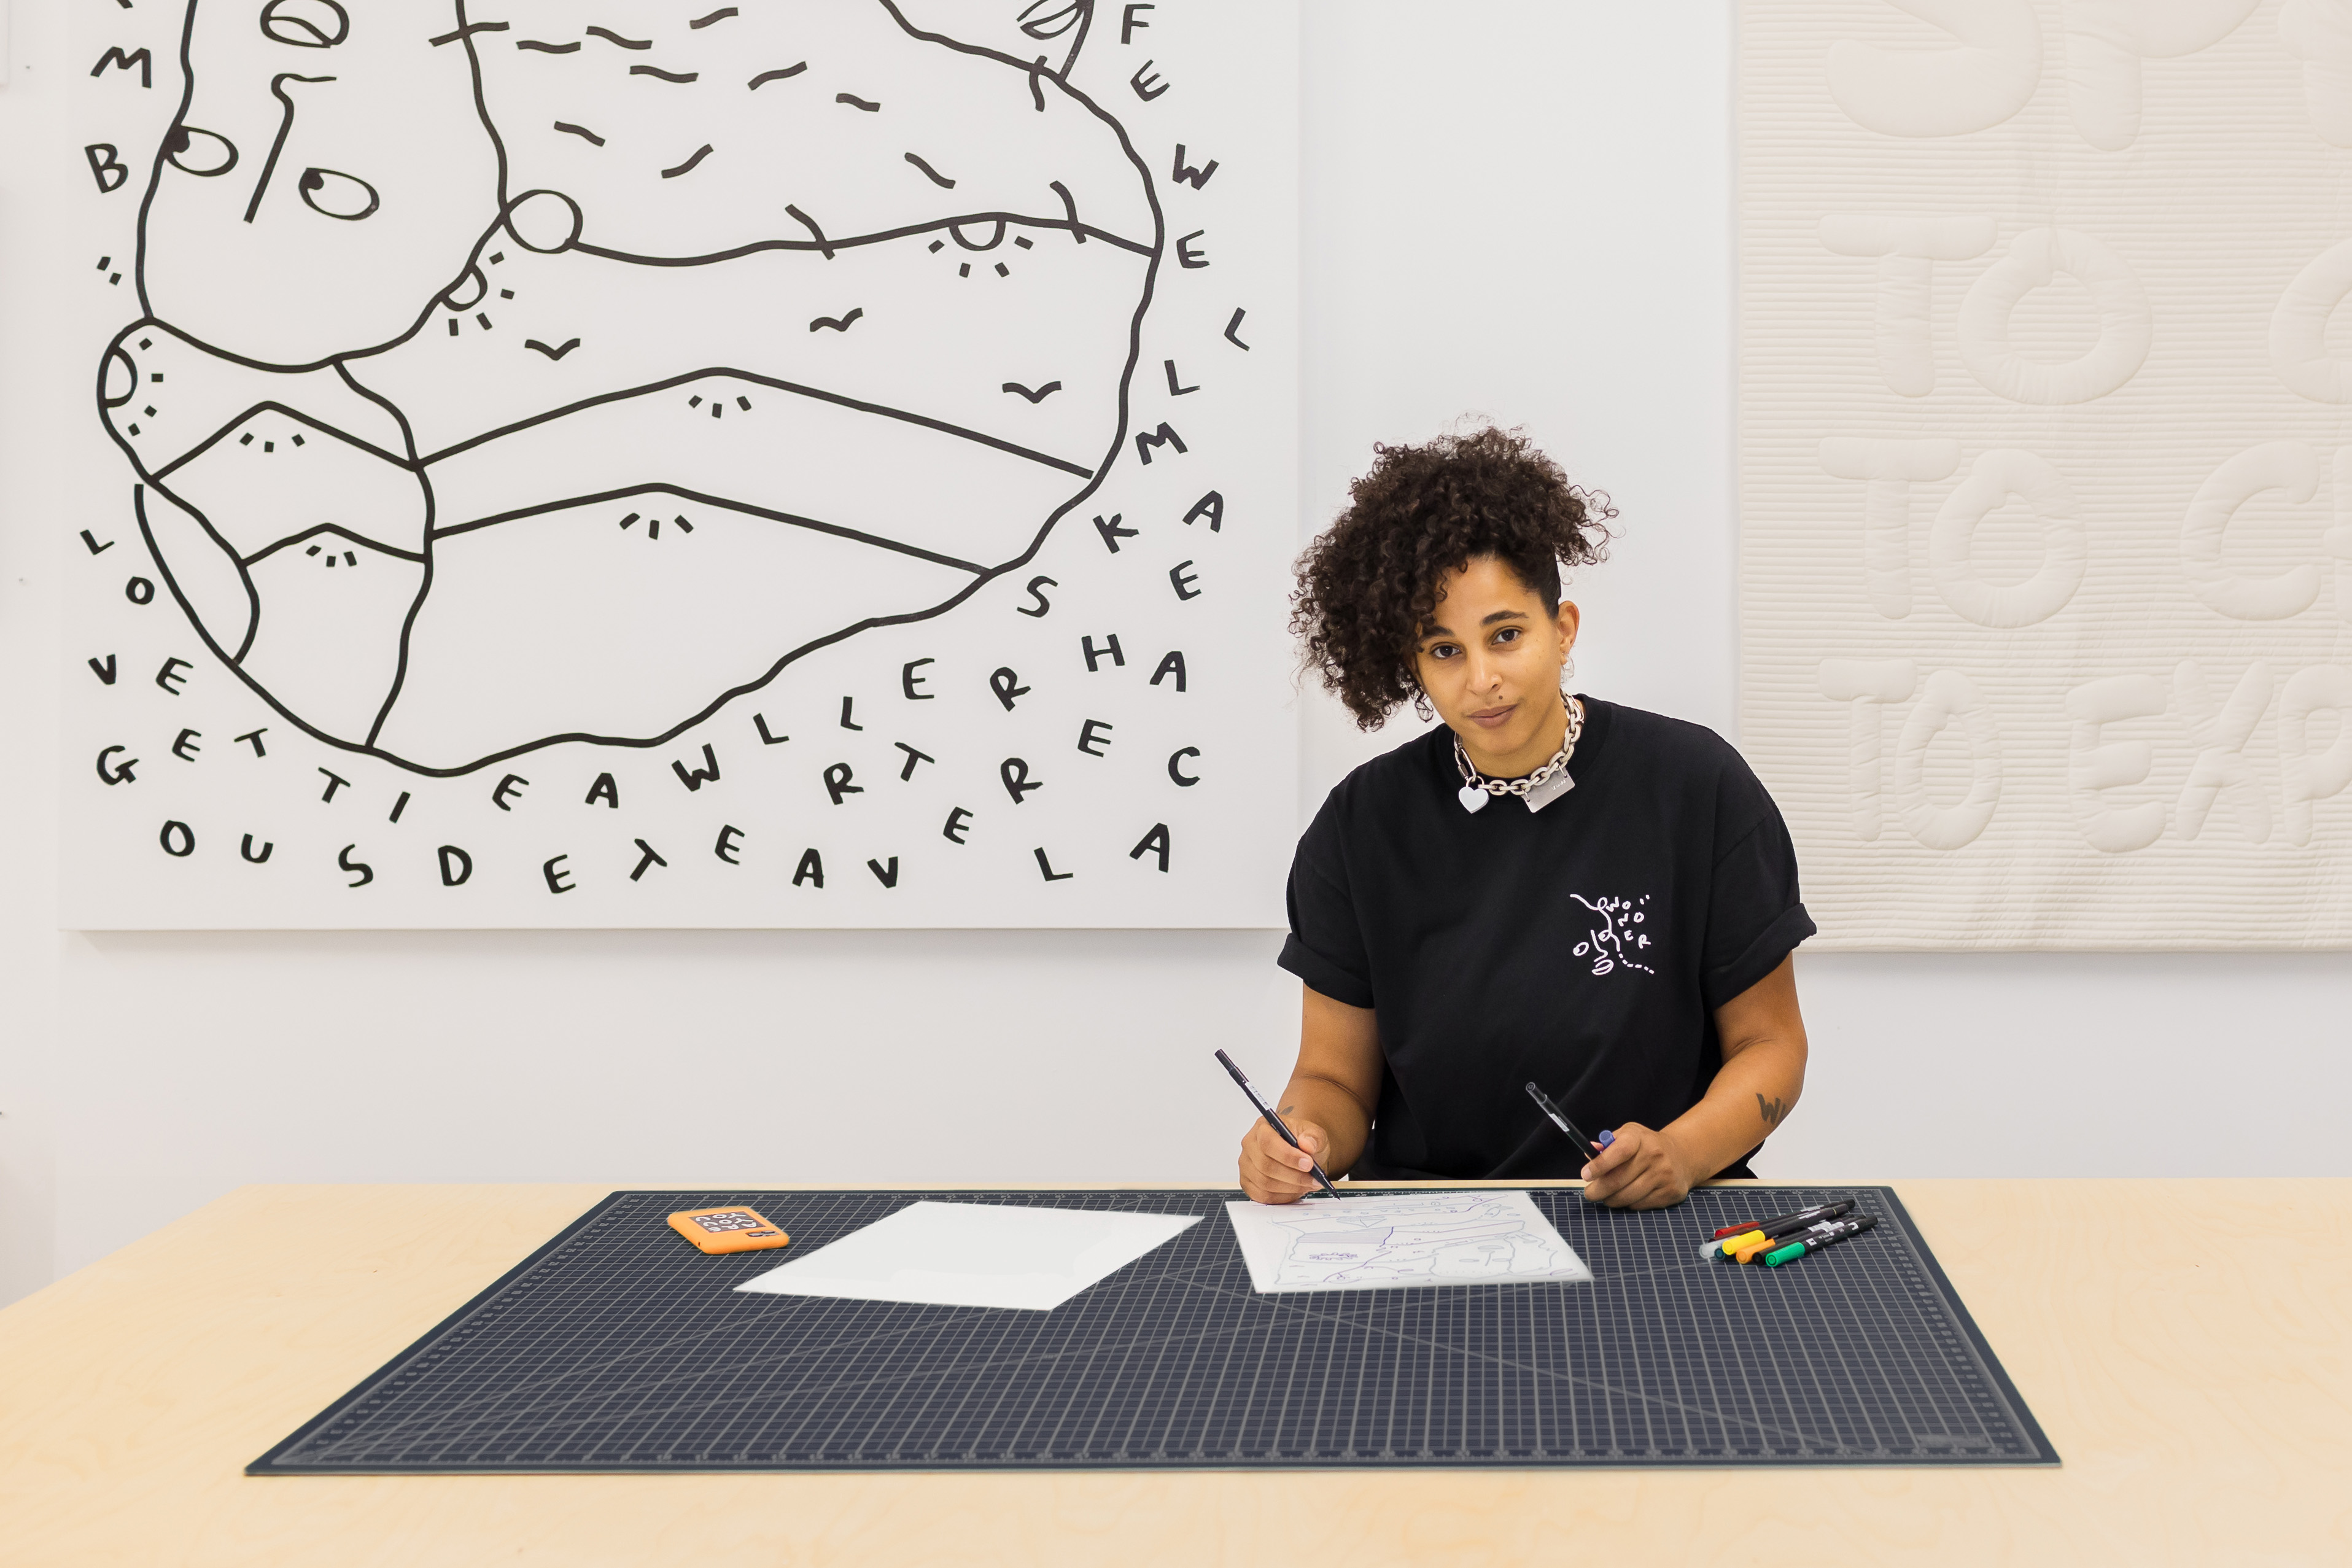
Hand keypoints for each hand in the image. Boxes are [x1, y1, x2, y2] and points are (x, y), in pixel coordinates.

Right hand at [1238, 1116, 1331, 1204]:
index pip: (1268, 1142)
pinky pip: (1263, 1196)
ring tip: (1308, 1184)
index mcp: (1263, 1127)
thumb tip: (1307, 1144)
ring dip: (1290, 1188)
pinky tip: (1295, 1191)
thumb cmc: (1302, 1141)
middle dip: (1294, 1176)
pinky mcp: (1248, 1183)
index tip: (1308, 1164)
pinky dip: (1282, 1197)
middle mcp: (1250, 1145)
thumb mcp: (1315, 1134)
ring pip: (1264, 1183)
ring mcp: (1246, 1165)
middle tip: (1314, 1179)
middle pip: (1265, 1166)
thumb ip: (1313, 1137)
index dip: (1288, 1156)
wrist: (1299, 1151)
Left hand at [1578, 1121, 1693, 1209]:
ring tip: (1606, 1196)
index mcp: (1639, 1137)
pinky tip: (1628, 1196)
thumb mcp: (1628, 1135)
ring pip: (1628, 1196)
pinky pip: (1640, 1205)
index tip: (1585, 1175)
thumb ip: (1607, 1144)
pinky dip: (1628, 1204)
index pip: (1619, 1151)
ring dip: (1611, 1200)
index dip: (1600, 1165)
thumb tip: (1590, 1152)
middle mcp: (1655, 1154)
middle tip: (1590, 1193)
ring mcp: (1665, 1175)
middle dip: (1598, 1190)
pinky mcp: (1671, 1192)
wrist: (1681, 1156)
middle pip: (1619, 1179)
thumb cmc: (1645, 1146)